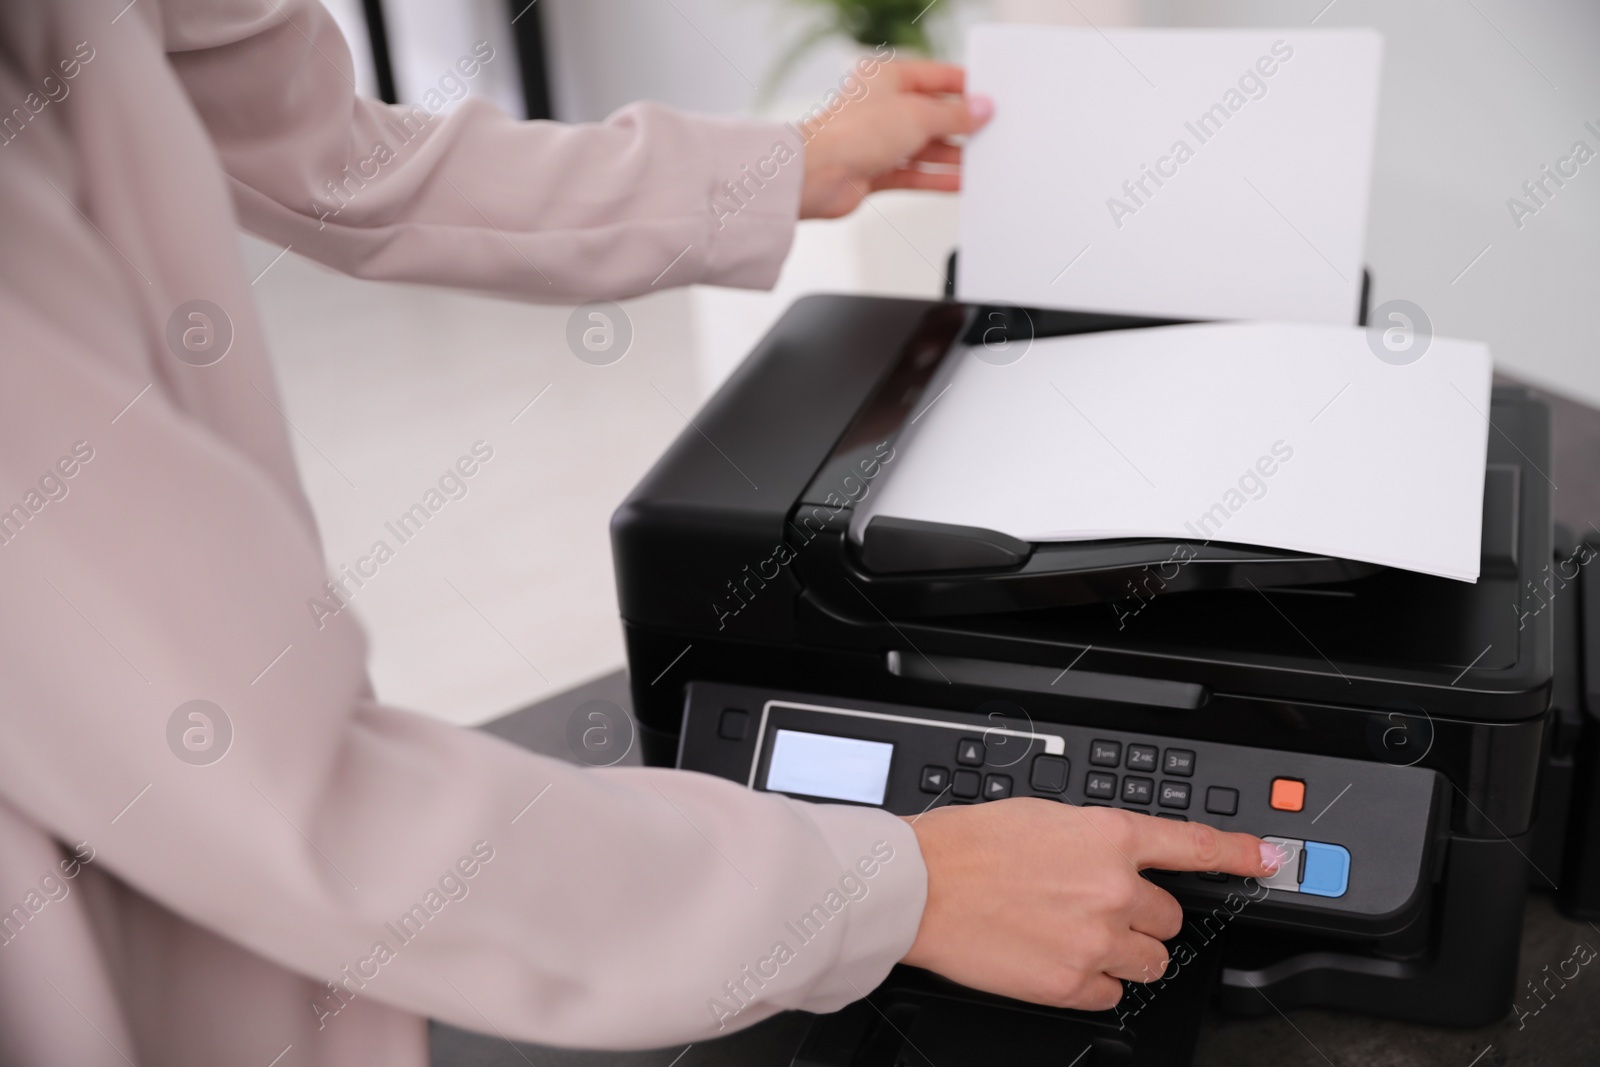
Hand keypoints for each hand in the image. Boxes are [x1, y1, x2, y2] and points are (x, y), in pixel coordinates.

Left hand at [798, 61, 993, 219]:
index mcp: (887, 78)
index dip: (964, 88)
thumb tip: (980, 109)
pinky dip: (935, 178)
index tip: (988, 99)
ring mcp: (877, 140)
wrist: (818, 175)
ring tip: (979, 163)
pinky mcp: (875, 170)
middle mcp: (881, 107)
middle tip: (988, 134)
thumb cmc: (851, 134)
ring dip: (951, 156)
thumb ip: (954, 115)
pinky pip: (914, 173)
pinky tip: (958, 183)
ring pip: (923, 147)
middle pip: (931, 115)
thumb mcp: (918, 116)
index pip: (935, 77)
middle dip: (960, 127)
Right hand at [900, 800, 1284, 1010]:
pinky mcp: (1074, 985)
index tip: (1269, 860)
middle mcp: (1114, 888)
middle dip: (1139, 916)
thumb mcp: (1044, 817)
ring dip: (1123, 952)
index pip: (1196, 846)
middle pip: (1170, 919)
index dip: (1241, 855)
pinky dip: (1092, 981)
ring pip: (1150, 961)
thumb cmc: (967, 846)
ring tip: (1074, 936)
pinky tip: (1055, 959)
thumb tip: (1117, 862)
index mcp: (1109, 835)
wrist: (921, 887)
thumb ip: (1094, 840)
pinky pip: (1113, 993)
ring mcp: (1098, 941)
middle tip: (1092, 908)